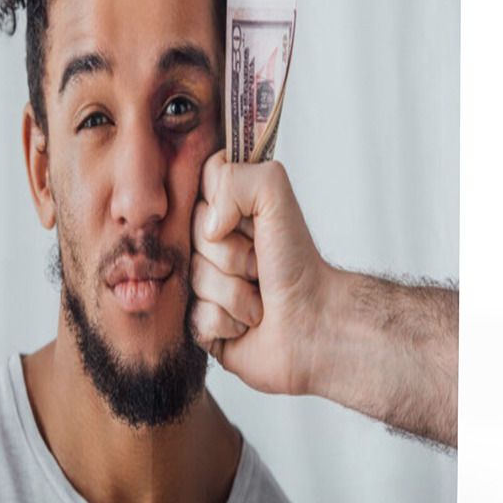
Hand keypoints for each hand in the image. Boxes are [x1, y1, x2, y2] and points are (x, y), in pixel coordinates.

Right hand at [188, 150, 327, 395]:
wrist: (315, 323)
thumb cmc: (298, 263)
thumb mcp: (275, 195)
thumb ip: (236, 179)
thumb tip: (207, 225)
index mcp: (225, 209)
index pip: (194, 186)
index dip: (218, 204)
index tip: (247, 220)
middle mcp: (210, 243)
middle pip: (188, 235)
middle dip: (230, 254)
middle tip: (258, 264)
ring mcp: (201, 282)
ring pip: (191, 278)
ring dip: (233, 293)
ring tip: (257, 298)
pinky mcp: (199, 321)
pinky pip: (193, 315)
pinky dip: (225, 321)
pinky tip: (245, 323)